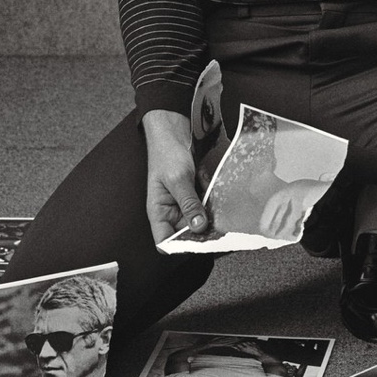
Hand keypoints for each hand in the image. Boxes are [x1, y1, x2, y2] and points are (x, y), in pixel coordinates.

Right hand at [142, 109, 207, 246]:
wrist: (173, 130)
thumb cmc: (166, 153)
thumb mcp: (178, 179)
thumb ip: (189, 203)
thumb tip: (198, 227)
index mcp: (158, 212)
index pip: (165, 242)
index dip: (180, 246)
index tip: (200, 243)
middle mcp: (170, 210)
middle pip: (186, 232)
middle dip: (202, 227)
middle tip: (217, 222)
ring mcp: (183, 201)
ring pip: (199, 217)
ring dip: (209, 210)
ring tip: (213, 198)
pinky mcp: (194, 192)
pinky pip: (205, 203)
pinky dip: (211, 196)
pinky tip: (211, 185)